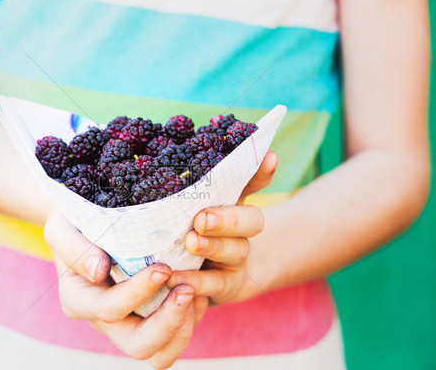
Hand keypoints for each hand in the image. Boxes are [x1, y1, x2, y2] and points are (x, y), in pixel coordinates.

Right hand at [44, 210, 208, 368]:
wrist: (87, 220)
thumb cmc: (73, 221)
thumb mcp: (62, 226)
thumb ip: (74, 247)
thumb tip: (98, 271)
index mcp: (78, 300)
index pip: (110, 309)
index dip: (138, 293)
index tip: (163, 268)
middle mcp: (102, 319)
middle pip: (139, 346)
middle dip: (168, 323)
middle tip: (188, 290)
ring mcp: (127, 322)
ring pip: (160, 352)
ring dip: (183, 327)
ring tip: (197, 292)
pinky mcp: (148, 317)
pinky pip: (174, 337)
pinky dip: (191, 318)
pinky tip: (199, 290)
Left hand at [167, 150, 277, 305]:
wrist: (219, 279)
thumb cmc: (199, 235)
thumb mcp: (198, 209)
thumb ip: (201, 188)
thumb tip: (213, 154)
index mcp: (234, 206)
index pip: (253, 183)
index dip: (261, 172)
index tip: (269, 157)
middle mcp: (242, 232)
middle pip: (251, 221)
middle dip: (228, 218)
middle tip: (203, 217)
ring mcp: (237, 261)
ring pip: (235, 252)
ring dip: (213, 247)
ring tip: (190, 241)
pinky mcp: (226, 287)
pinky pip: (213, 285)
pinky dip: (195, 282)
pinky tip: (174, 279)